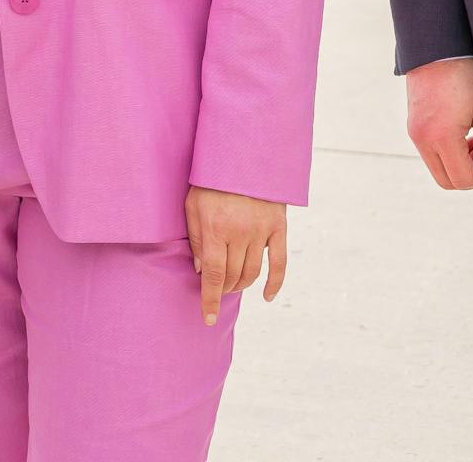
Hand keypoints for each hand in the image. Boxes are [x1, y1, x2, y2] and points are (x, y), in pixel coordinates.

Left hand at [183, 187, 286, 326]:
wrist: (243, 153)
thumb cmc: (211, 180)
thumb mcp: (193, 204)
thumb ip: (196, 238)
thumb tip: (202, 270)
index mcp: (216, 228)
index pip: (214, 275)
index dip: (210, 299)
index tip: (208, 318)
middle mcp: (240, 232)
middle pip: (233, 276)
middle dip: (224, 288)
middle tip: (218, 287)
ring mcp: (262, 231)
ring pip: (253, 272)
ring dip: (242, 284)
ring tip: (233, 285)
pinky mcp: (278, 227)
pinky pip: (280, 262)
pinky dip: (275, 283)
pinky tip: (267, 296)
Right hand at [404, 57, 472, 188]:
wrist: (436, 49)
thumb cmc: (464, 75)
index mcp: (441, 136)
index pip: (462, 179)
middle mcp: (423, 139)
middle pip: (446, 181)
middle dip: (469, 176)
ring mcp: (415, 133)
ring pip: (437, 169)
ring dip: (458, 165)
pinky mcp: (413, 127)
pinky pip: (430, 154)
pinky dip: (447, 154)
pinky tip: (463, 134)